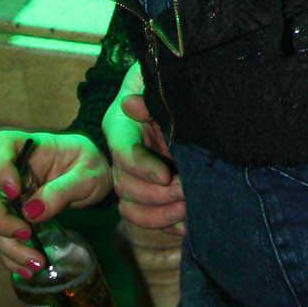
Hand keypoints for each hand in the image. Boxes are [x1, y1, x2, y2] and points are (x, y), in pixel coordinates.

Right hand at [0, 131, 111, 275]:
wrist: (94, 180)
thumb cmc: (90, 166)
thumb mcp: (88, 174)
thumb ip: (62, 190)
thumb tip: (30, 212)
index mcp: (30, 147)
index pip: (0, 144)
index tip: (15, 192)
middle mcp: (12, 170)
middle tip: (27, 234)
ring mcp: (8, 195)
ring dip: (9, 246)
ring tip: (37, 262)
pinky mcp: (12, 217)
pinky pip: (2, 238)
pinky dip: (12, 256)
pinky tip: (29, 268)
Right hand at [104, 64, 185, 236]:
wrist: (181, 84)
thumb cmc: (168, 80)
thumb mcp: (159, 83)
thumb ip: (148, 97)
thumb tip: (129, 104)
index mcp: (120, 126)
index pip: (124, 153)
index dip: (143, 167)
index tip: (167, 176)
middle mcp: (122, 153)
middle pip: (124, 186)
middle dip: (155, 196)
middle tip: (185, 192)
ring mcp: (134, 173)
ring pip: (130, 206)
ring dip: (159, 214)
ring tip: (188, 210)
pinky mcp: (149, 188)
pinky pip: (148, 215)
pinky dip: (166, 224)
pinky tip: (187, 226)